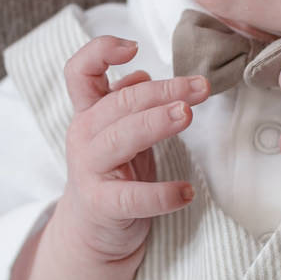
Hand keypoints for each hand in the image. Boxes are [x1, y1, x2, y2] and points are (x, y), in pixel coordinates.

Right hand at [58, 36, 212, 262]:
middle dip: (164, 90)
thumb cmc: (113, 175)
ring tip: (186, 115)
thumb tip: (142, 75)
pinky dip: (162, 194)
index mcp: (88, 113)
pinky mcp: (101, 205)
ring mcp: (89, 170)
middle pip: (120, 102)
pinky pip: (133, 197)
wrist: (92, 232)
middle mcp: (83, 136)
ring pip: (122, 138)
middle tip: (200, 87)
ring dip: (156, 123)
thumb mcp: (116, 133)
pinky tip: (187, 192)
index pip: (80, 71)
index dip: (100, 51)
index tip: (134, 47)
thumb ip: (125, 103)